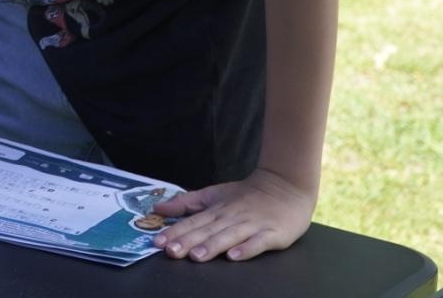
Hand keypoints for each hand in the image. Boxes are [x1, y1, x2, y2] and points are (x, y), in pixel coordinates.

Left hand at [150, 167, 316, 261]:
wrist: (285, 186)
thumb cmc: (246, 195)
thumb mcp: (213, 195)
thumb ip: (186, 203)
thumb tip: (157, 209)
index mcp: (216, 209)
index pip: (192, 222)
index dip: (175, 231)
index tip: (158, 242)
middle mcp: (231, 217)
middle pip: (207, 231)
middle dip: (188, 241)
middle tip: (171, 252)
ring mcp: (251, 225)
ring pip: (229, 237)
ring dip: (212, 246)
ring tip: (196, 256)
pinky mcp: (271, 234)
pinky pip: (257, 243)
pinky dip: (246, 249)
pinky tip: (234, 257)